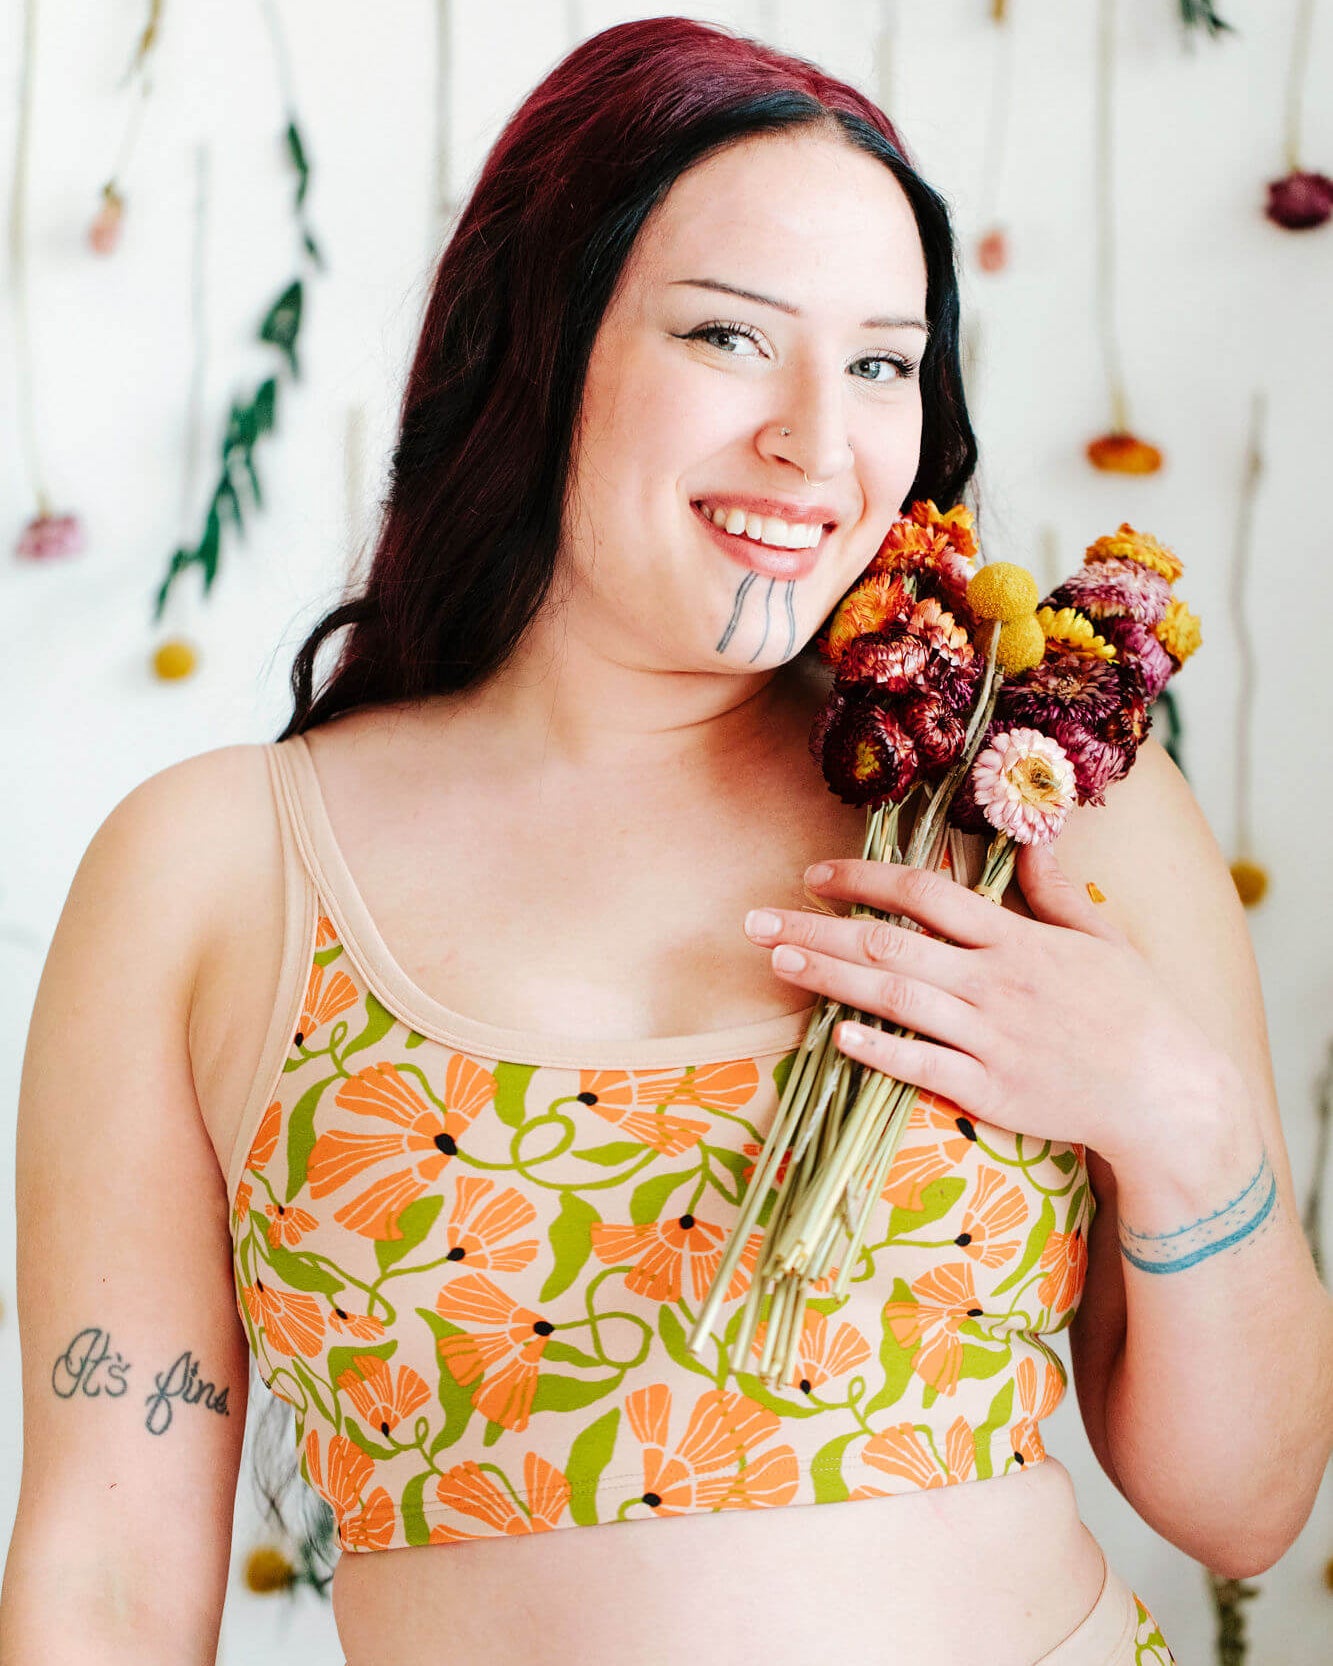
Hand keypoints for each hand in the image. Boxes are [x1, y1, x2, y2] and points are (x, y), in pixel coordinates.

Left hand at [743, 841, 1232, 1167]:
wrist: (1169, 1096)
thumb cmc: (1137, 1012)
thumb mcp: (1103, 940)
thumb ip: (1055, 892)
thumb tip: (1034, 837)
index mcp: (1018, 939)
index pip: (927, 894)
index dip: (865, 879)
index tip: (814, 874)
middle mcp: (996, 982)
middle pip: (891, 942)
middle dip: (817, 929)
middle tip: (757, 920)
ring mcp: (991, 1037)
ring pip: (895, 998)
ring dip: (830, 978)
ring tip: (777, 962)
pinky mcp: (992, 1090)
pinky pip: (922, 1065)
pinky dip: (877, 1049)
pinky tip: (833, 1035)